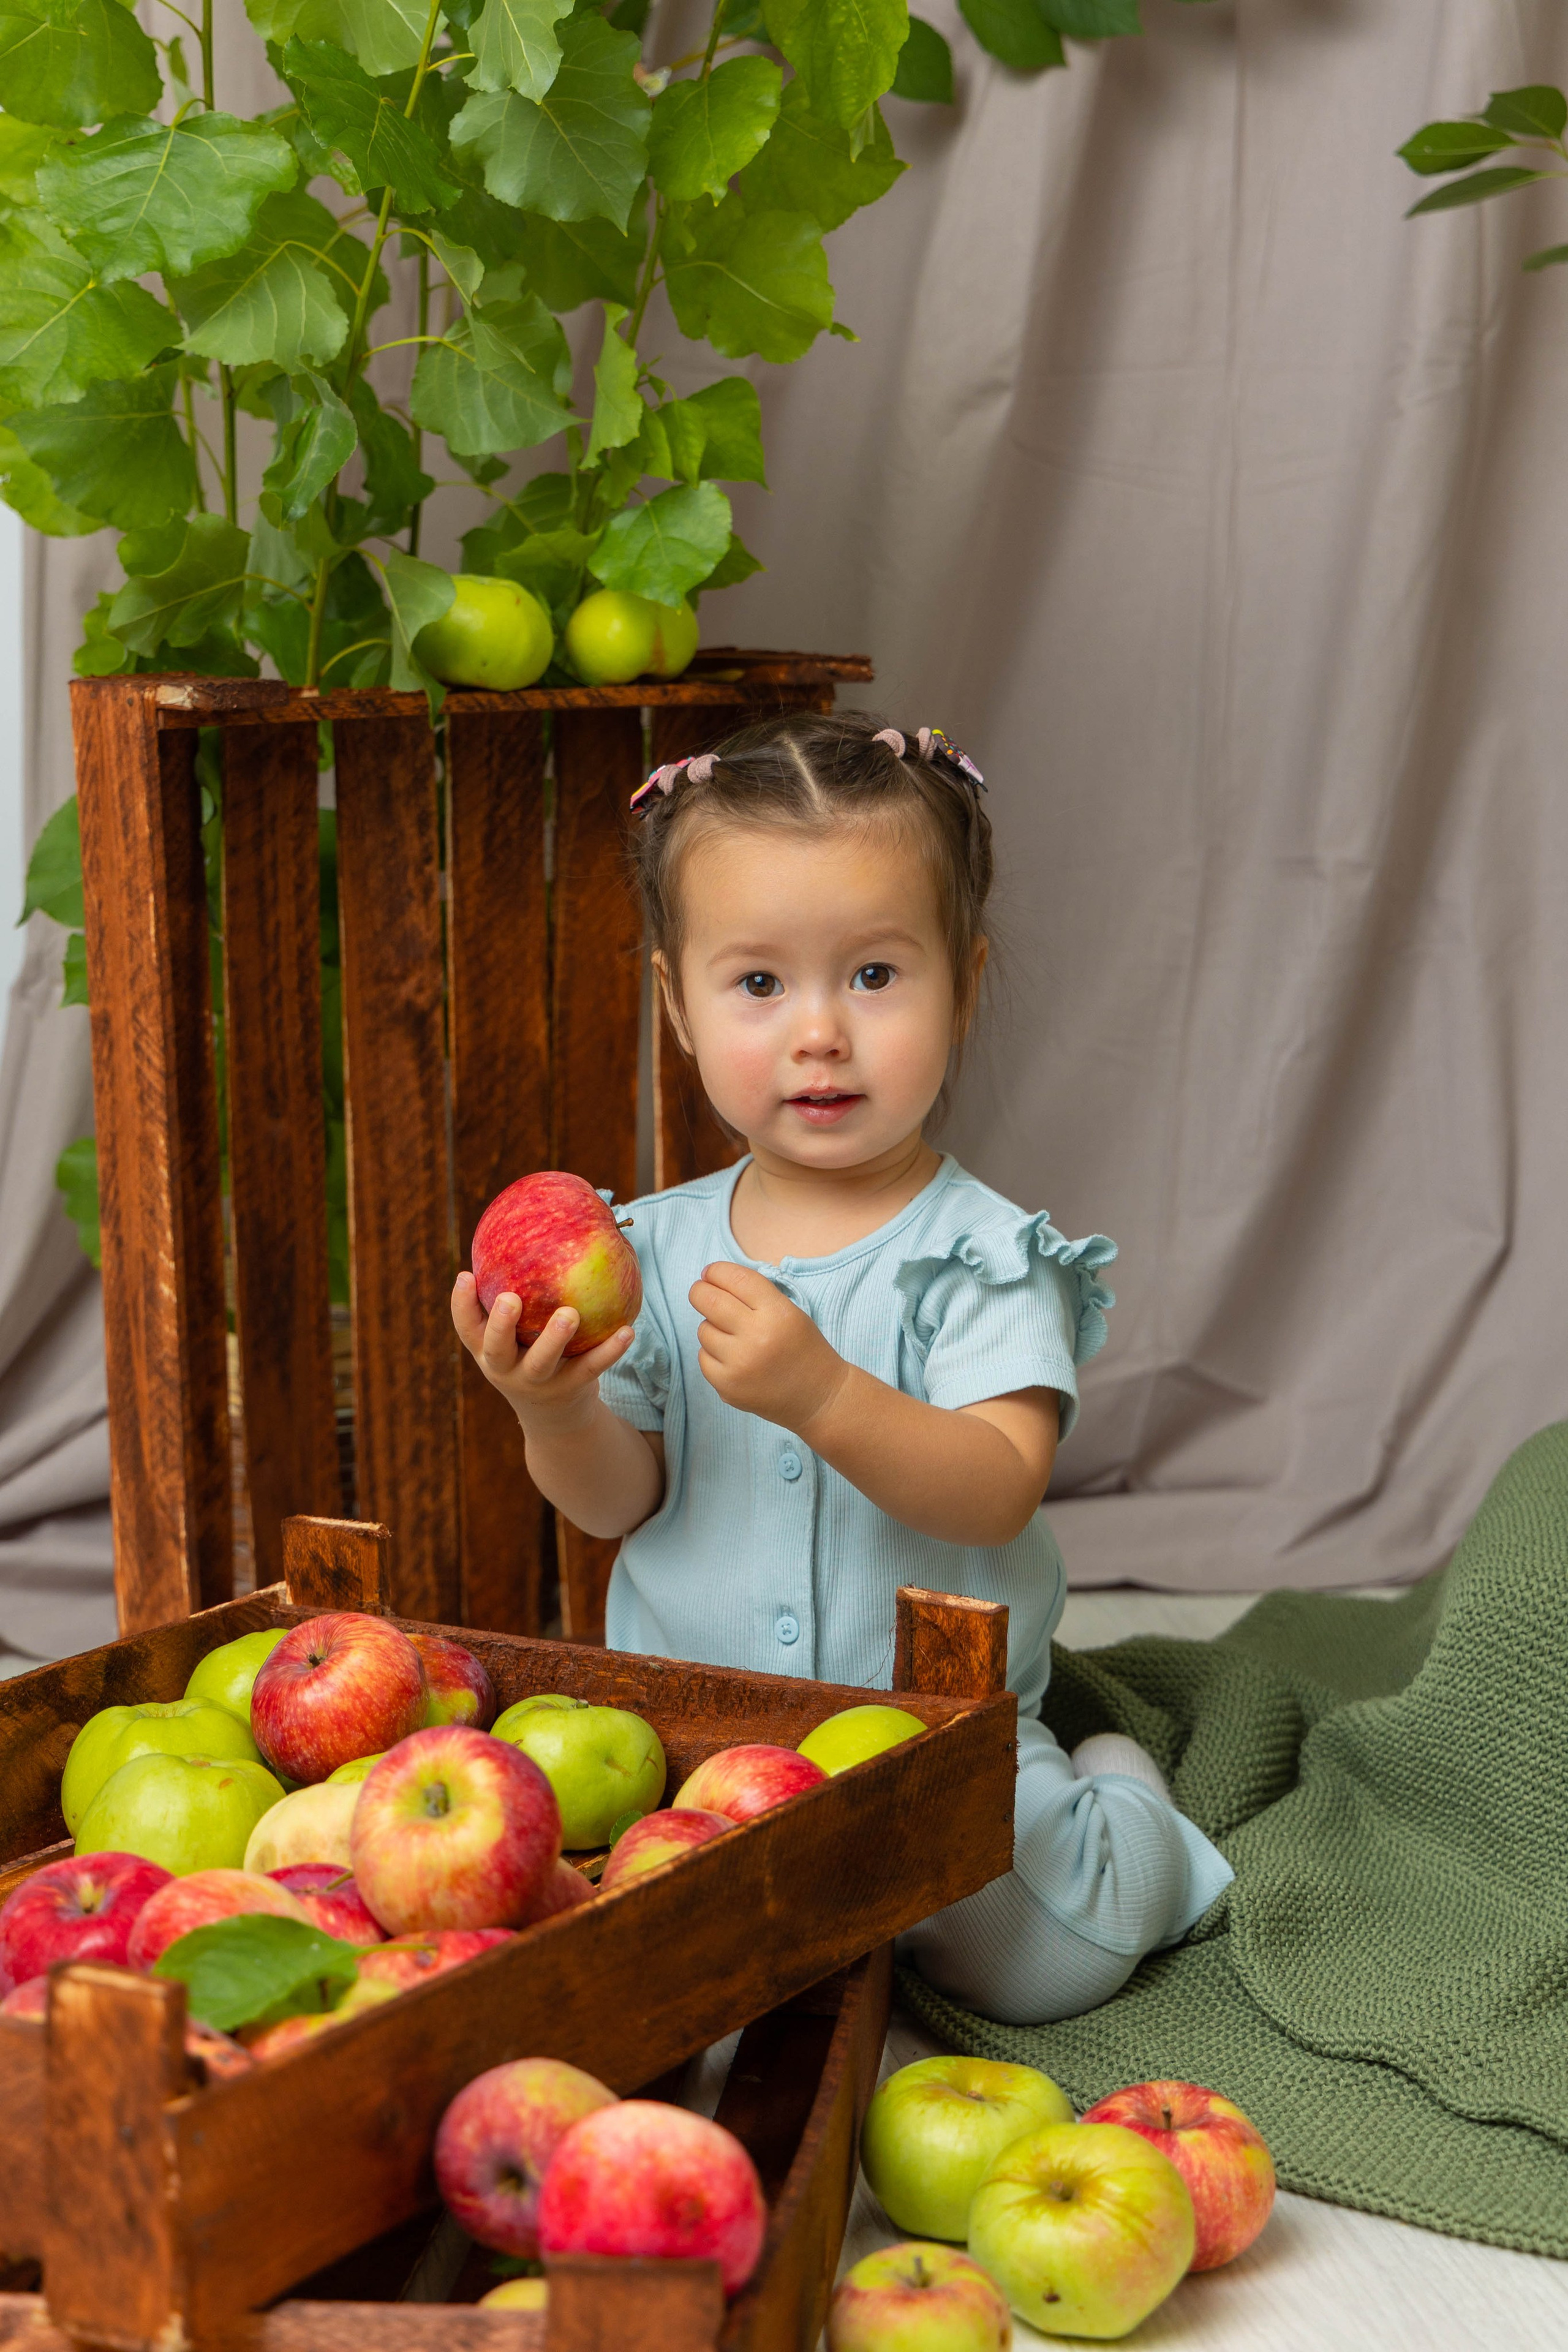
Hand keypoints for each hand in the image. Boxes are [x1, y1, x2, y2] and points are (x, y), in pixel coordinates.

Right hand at [451, 1273, 633, 1436]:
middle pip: (497, 1348)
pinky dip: (609, 1350)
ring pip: (543, 1362)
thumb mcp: (514, 1337)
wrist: (554, 1418)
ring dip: (554, 1338)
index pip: (467, 1328)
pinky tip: (627, 1331)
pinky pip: (591, 1368)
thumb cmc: (529, 1356)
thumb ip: (516, 1298)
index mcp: (487, 1351)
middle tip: (510, 1298)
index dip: (461, 1304)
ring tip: (570, 1314)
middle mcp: (506, 1369)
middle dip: (501, 1324)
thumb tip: (531, 1237)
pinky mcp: (570, 1389)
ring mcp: (538, 1382)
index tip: (465, 1275)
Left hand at [688, 1262, 848, 1431]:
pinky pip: (703, 1357)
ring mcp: (740, 1364)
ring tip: (732, 1334)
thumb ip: (755, 1294)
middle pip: (709, 1301)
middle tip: (702, 1292)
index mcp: (777, 1313)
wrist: (819, 1397)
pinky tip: (732, 1357)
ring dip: (712, 1326)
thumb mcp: (790, 1312)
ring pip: (703, 1330)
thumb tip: (712, 1279)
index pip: (736, 1279)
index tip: (710, 1272)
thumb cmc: (803, 1349)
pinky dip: (712, 1353)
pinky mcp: (728, 1386)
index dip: (717, 1271)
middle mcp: (757, 1336)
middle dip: (700, 1291)